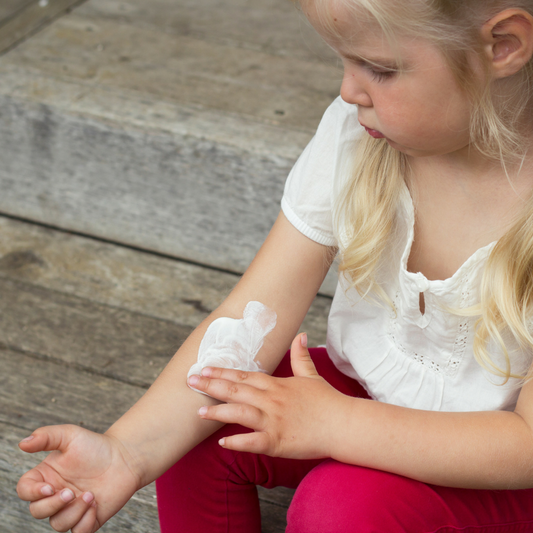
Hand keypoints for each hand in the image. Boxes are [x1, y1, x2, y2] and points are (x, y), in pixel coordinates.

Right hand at [17, 425, 141, 532]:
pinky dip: (85, 522)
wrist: (125, 457)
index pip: (25, 490)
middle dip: (52, 505)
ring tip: (90, 494)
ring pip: (58, 524)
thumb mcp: (70, 435)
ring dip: (73, 512)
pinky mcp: (88, 518)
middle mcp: (55, 495)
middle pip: (38, 511)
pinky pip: (78, 532)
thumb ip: (46, 436)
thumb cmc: (96, 445)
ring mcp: (71, 508)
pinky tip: (96, 504)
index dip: (31, 493)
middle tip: (71, 491)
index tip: (49, 488)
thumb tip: (22, 443)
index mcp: (47, 476)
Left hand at [188, 333, 350, 459]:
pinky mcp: (278, 441)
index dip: (223, 371)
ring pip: (240, 413)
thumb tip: (300, 334)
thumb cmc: (327, 401)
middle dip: (212, 384)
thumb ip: (300, 355)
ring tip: (199, 410)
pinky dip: (237, 442)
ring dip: (219, 411)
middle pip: (237, 390)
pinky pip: (254, 442)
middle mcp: (272, 400)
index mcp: (277, 385)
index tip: (204, 367)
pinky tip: (222, 443)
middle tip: (191, 380)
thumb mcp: (311, 375)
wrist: (343, 424)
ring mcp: (274, 421)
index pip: (245, 375)